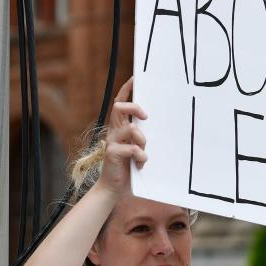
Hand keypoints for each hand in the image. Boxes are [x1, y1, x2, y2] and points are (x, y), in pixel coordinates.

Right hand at [93, 77, 147, 194]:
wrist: (113, 187)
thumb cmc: (127, 166)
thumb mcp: (135, 147)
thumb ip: (140, 136)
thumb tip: (154, 123)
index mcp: (119, 128)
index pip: (120, 103)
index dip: (126, 90)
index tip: (135, 78)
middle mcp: (113, 131)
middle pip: (120, 107)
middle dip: (135, 108)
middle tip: (146, 117)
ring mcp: (112, 142)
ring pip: (131, 129)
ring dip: (142, 141)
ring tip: (143, 154)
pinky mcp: (113, 154)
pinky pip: (132, 149)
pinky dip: (140, 156)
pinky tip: (140, 164)